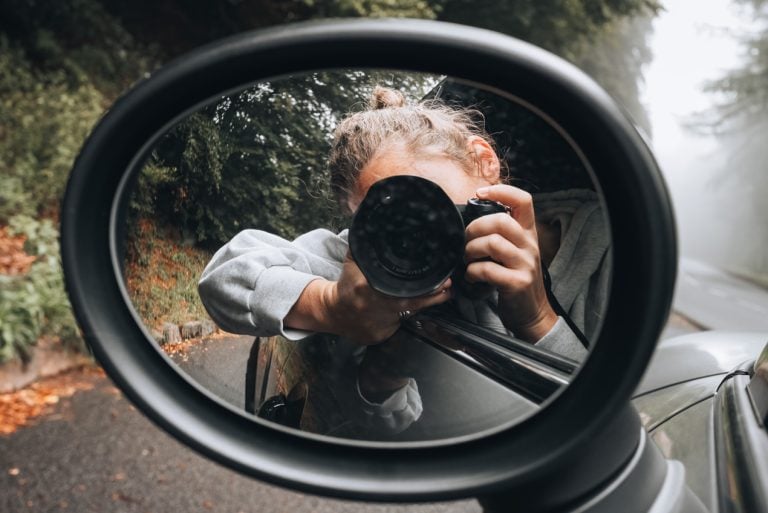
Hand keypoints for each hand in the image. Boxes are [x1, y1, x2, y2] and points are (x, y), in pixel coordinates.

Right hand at [318, 254, 451, 343]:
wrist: (332, 311)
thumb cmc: (347, 284)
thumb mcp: (354, 260)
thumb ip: (367, 244)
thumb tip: (377, 222)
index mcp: (366, 286)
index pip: (401, 287)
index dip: (424, 286)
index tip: (441, 280)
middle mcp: (374, 306)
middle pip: (412, 303)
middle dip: (433, 296)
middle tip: (448, 287)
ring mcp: (378, 323)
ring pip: (410, 316)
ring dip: (428, 305)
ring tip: (443, 294)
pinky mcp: (380, 335)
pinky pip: (401, 325)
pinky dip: (409, 317)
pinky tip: (417, 309)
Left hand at [463, 184, 556, 341]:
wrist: (532, 312)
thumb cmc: (515, 279)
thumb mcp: (514, 252)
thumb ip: (500, 235)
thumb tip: (469, 222)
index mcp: (528, 234)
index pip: (524, 200)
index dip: (502, 191)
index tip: (480, 193)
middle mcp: (530, 245)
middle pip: (500, 221)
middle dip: (475, 228)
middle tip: (466, 241)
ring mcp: (525, 264)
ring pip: (492, 243)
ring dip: (471, 250)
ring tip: (467, 259)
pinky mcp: (517, 283)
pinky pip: (488, 270)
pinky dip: (473, 272)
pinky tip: (471, 277)